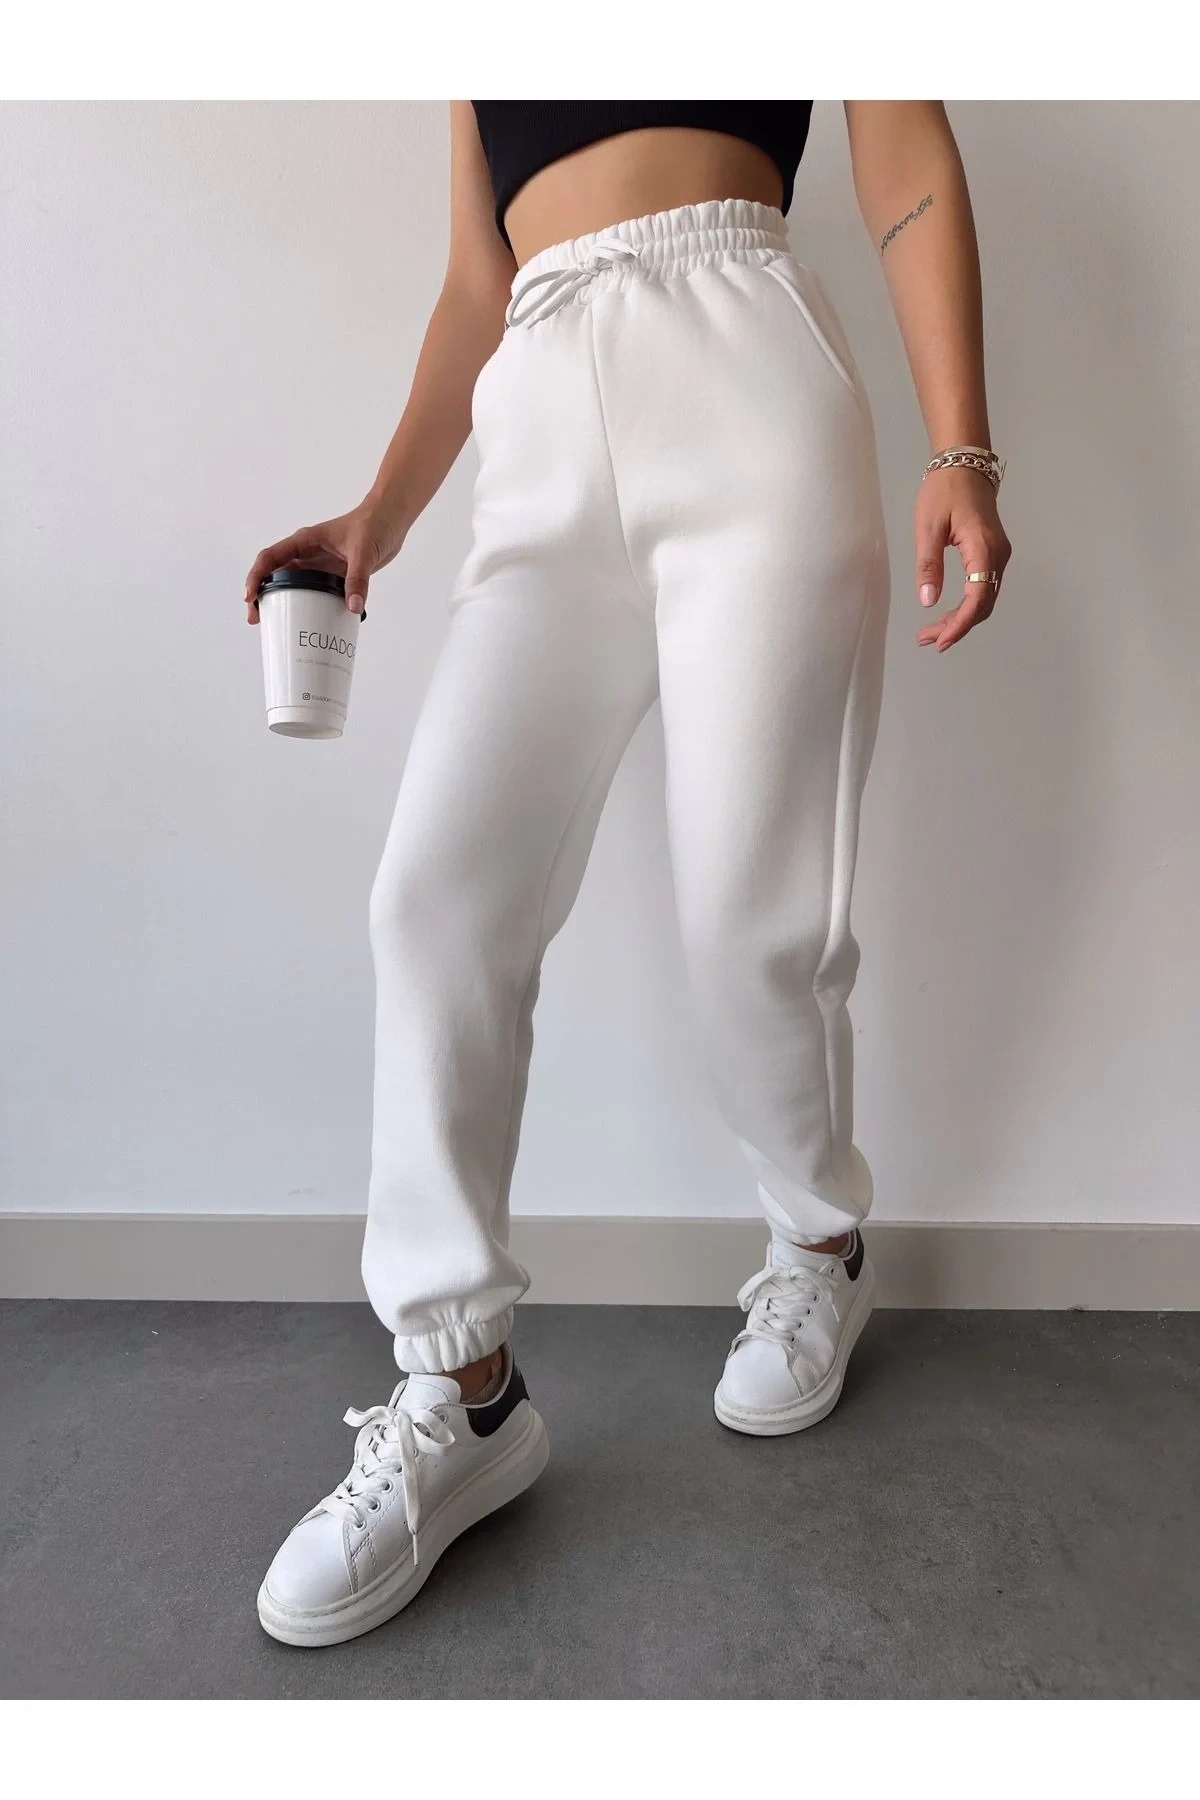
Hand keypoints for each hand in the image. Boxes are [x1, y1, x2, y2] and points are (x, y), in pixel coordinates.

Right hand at [243, 496, 403, 624]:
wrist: (392, 520)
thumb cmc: (374, 524)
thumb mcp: (363, 551)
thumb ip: (357, 579)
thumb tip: (353, 607)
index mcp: (304, 542)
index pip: (270, 558)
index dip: (256, 577)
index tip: (250, 597)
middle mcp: (307, 554)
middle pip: (275, 575)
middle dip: (263, 596)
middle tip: (257, 619)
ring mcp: (319, 566)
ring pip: (292, 586)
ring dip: (282, 603)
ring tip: (274, 624)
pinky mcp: (333, 576)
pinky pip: (315, 593)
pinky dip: (308, 606)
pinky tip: (309, 622)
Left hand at [914, 466, 1011, 651]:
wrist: (965, 465)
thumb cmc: (944, 491)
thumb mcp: (928, 528)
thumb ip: (928, 566)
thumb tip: (928, 602)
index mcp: (983, 548)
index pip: (978, 598)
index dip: (960, 624)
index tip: (940, 640)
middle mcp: (998, 555)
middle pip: (983, 604)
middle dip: (957, 626)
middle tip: (927, 639)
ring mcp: (999, 555)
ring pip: (984, 598)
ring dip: (961, 619)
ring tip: (932, 632)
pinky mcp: (993, 554)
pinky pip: (984, 588)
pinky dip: (967, 605)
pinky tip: (948, 614)